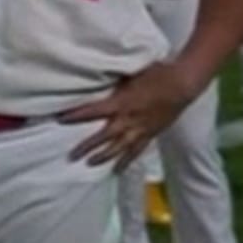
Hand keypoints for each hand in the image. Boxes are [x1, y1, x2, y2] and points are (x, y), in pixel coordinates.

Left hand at [57, 62, 204, 167]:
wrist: (182, 83)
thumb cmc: (156, 73)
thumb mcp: (129, 74)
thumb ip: (112, 81)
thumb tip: (94, 78)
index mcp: (121, 103)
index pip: (93, 111)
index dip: (75, 116)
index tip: (59, 119)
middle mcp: (129, 119)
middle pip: (104, 136)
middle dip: (87, 146)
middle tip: (71, 156)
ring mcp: (140, 129)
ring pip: (119, 148)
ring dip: (104, 157)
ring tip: (89, 164)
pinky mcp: (151, 134)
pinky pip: (136, 151)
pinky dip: (126, 161)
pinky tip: (117, 169)